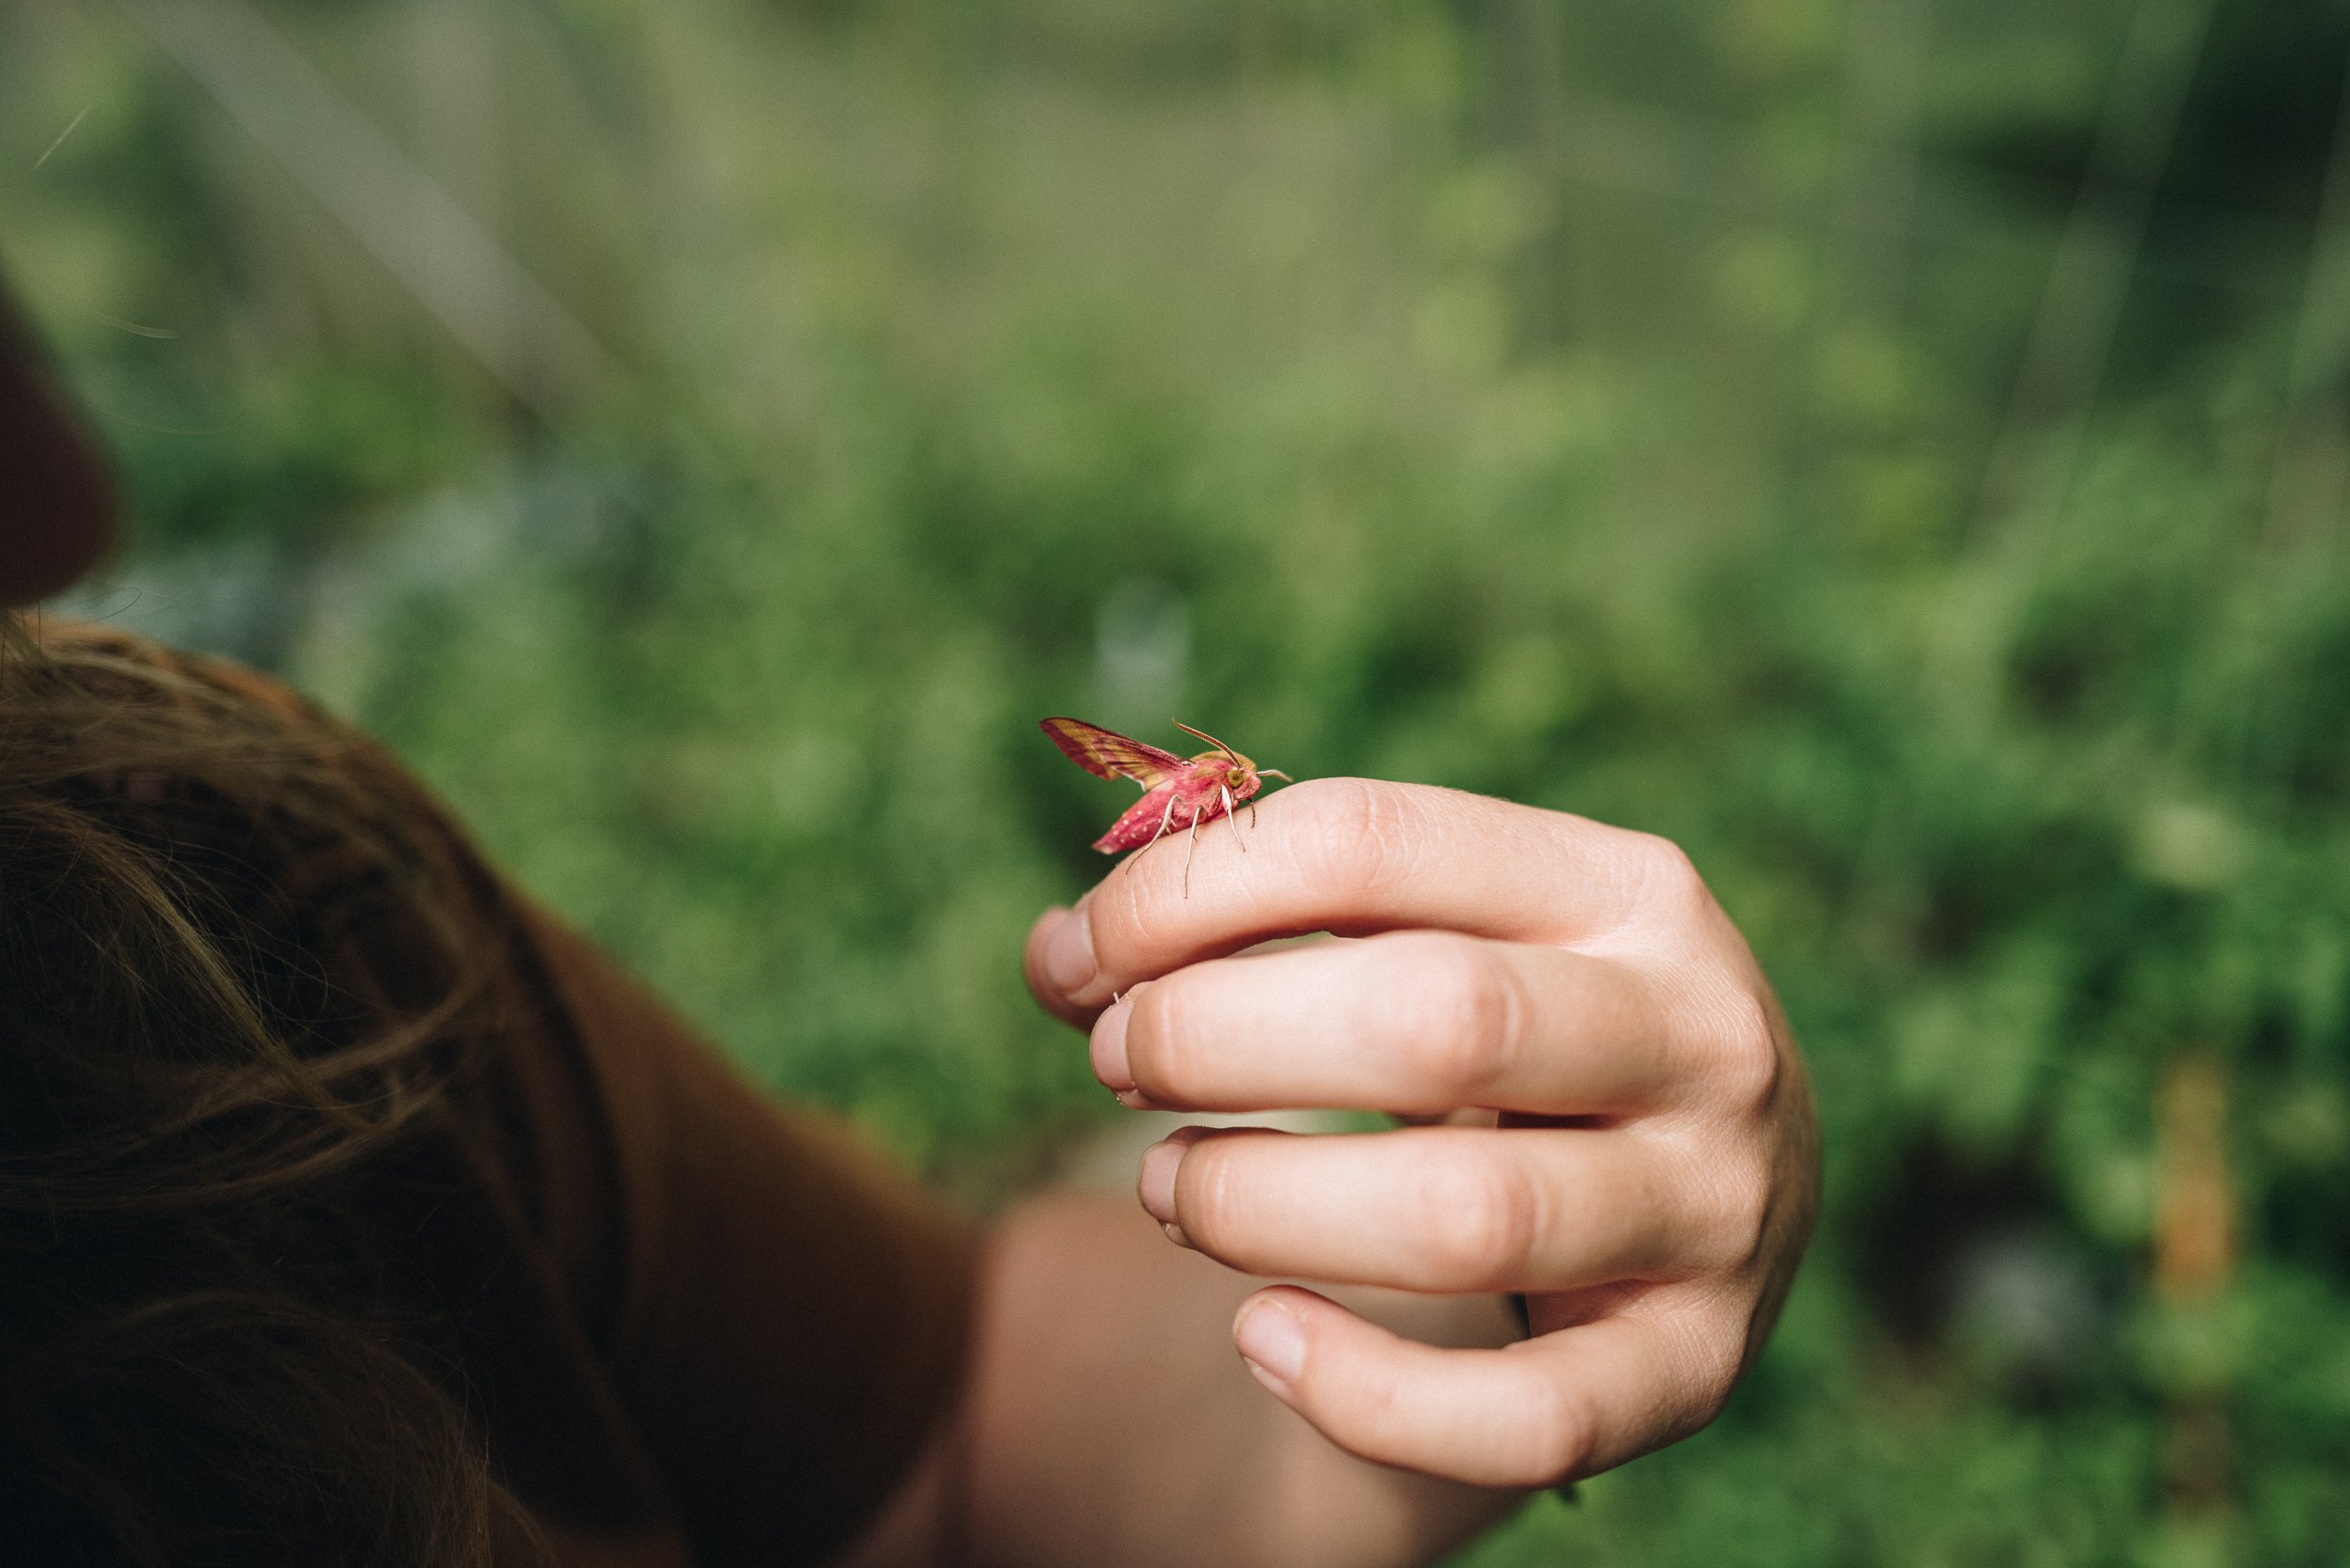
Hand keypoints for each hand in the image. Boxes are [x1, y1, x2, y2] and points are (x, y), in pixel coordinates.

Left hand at [1022, 779, 1816, 1489]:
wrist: (1718, 1184)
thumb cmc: (1517, 1038)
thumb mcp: (1429, 938)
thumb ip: (1259, 930)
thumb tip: (1061, 954)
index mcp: (1618, 882)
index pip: (1368, 842)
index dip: (1187, 893)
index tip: (1085, 955)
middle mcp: (1697, 1029)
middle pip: (1432, 1018)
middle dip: (1216, 1040)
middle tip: (1121, 1062)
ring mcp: (1714, 1206)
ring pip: (1467, 1219)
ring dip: (1262, 1206)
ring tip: (1171, 1190)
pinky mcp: (1695, 1367)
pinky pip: (1524, 1417)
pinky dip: (1364, 1395)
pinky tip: (1261, 1339)